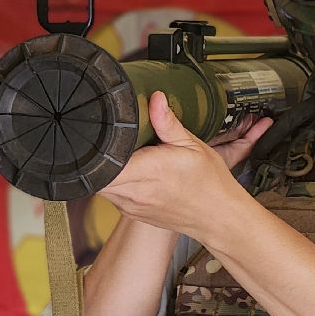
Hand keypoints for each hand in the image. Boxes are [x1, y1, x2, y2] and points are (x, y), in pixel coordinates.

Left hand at [97, 91, 272, 238]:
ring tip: (123, 157)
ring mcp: (131, 206)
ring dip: (106, 170)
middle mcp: (135, 192)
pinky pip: (112, 195)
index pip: (101, 162)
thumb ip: (168, 122)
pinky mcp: (132, 214)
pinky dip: (115, 183)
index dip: (95, 147)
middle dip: (98, 156)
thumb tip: (155, 98)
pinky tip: (132, 173)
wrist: (219, 217)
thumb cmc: (209, 182)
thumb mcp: (193, 145)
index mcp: (148, 171)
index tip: (101, 134)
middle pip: (95, 173)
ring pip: (100, 185)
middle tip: (112, 142)